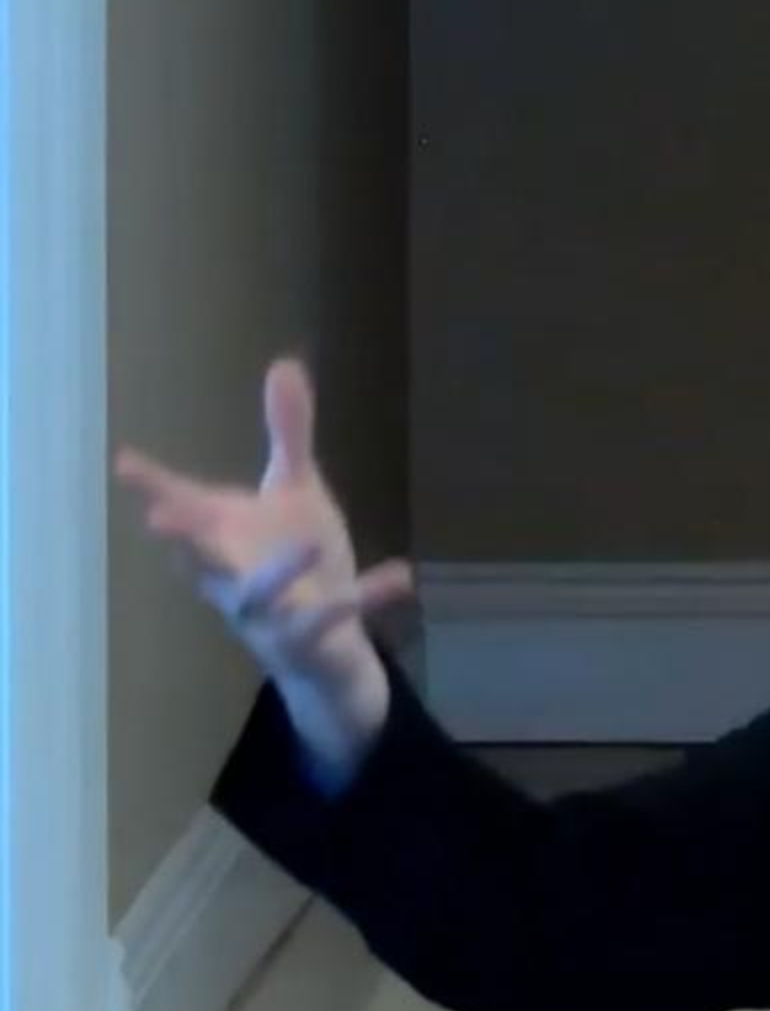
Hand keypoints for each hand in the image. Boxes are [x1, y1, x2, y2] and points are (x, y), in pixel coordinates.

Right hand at [115, 355, 413, 766]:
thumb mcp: (297, 492)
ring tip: (313, 541)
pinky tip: (403, 574)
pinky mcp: (308, 640)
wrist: (328, 646)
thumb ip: (288, 436)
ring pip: (261, 595)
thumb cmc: (298, 561)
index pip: (181, 506)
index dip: (153, 486)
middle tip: (161, 518)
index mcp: (222, 536)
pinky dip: (368, 596)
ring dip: (283, 569)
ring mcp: (267, 615)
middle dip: (184, 538)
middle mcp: (231, 576)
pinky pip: (335, 618)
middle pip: (200, 557)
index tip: (125, 464)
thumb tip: (286, 363)